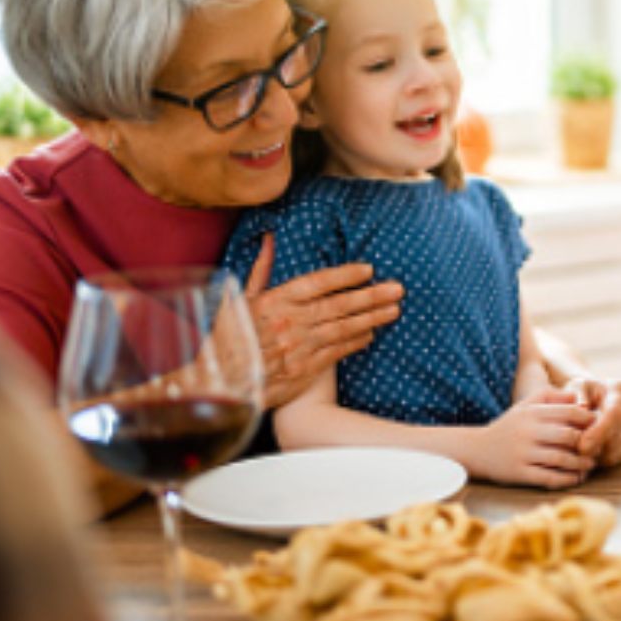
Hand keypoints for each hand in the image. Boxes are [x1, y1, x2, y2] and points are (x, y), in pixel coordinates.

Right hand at [244, 233, 402, 407]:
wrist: (223, 380)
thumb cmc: (232, 336)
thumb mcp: (241, 299)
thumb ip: (261, 270)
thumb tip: (270, 239)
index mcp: (275, 300)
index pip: (317, 282)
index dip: (345, 275)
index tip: (368, 270)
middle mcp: (290, 322)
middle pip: (338, 305)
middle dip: (371, 296)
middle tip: (397, 289)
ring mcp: (299, 346)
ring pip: (342, 328)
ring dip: (371, 318)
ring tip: (394, 310)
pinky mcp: (304, 369)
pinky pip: (336, 352)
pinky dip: (355, 342)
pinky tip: (371, 334)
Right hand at [473, 389, 598, 487]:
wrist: (477, 449)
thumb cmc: (509, 426)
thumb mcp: (525, 406)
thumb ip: (551, 396)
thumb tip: (578, 397)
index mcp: (532, 413)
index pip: (568, 412)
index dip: (588, 420)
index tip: (598, 426)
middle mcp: (528, 431)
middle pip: (568, 436)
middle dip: (587, 443)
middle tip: (598, 449)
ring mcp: (523, 453)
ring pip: (560, 458)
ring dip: (580, 464)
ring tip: (590, 465)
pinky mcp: (519, 473)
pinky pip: (548, 477)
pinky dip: (566, 479)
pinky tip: (576, 478)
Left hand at [565, 377, 620, 465]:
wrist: (598, 398)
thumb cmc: (583, 393)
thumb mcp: (576, 386)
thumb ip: (577, 393)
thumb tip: (583, 407)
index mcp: (620, 391)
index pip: (615, 414)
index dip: (600, 433)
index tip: (582, 447)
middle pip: (619, 436)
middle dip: (596, 447)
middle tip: (576, 449)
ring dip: (600, 455)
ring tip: (584, 447)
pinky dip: (607, 458)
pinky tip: (594, 450)